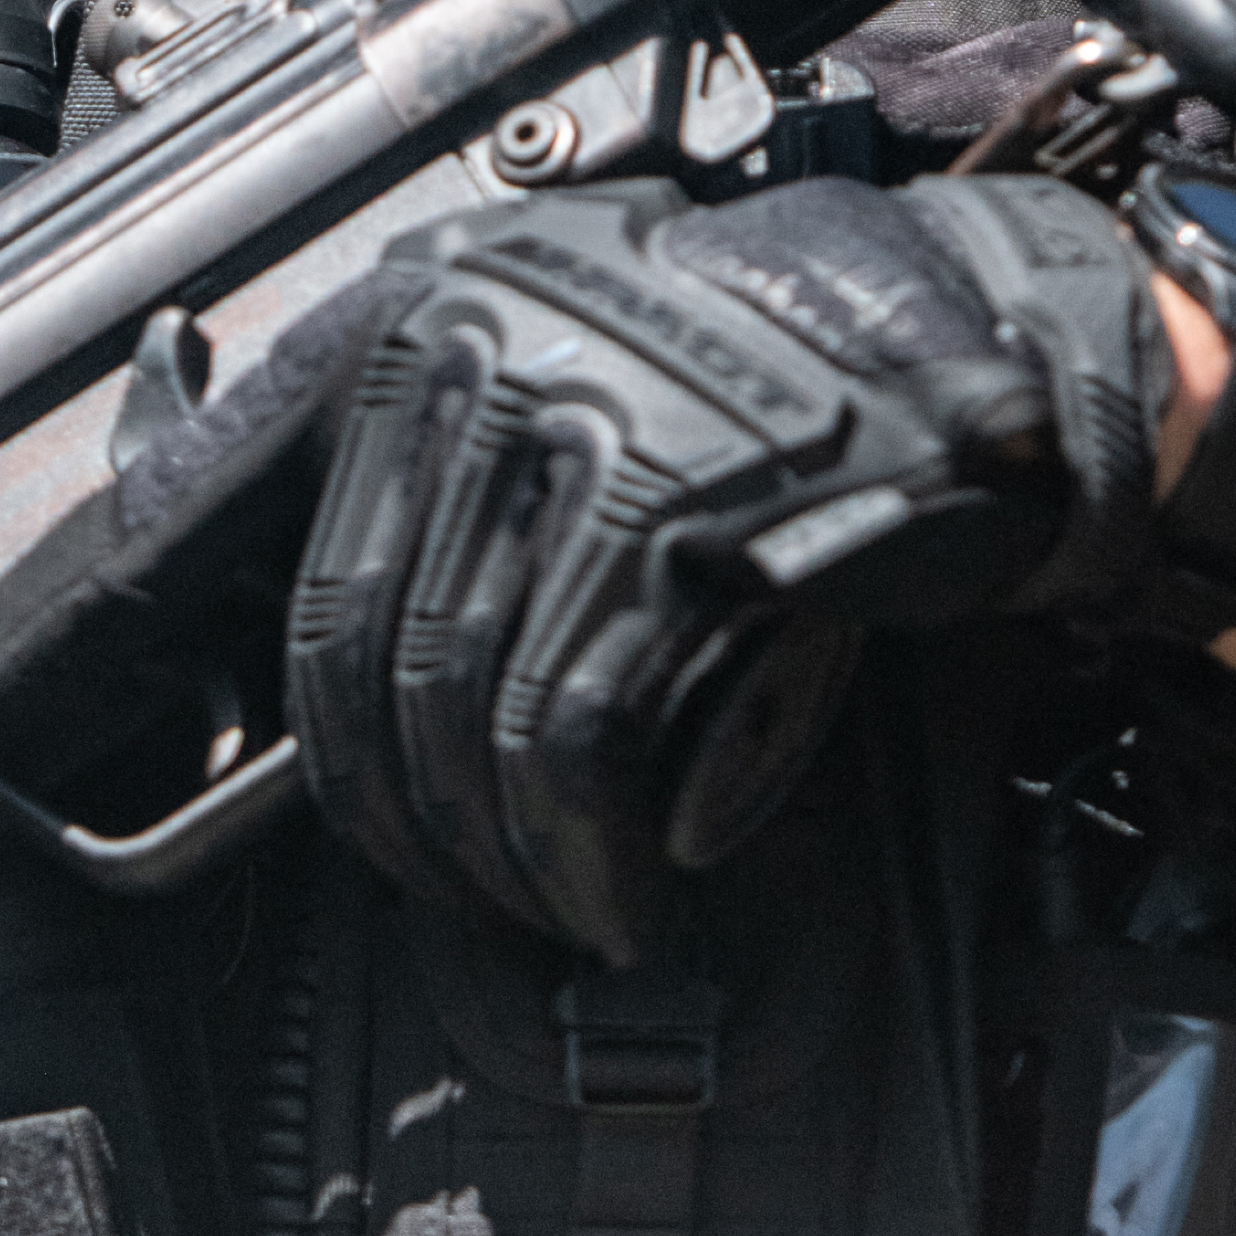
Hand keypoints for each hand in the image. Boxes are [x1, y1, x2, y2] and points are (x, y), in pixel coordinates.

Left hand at [288, 174, 1170, 958]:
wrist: (957, 355)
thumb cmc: (759, 389)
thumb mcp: (557, 384)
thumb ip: (427, 491)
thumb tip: (333, 690)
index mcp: (421, 324)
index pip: (287, 562)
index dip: (279, 717)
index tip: (304, 800)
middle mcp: (480, 359)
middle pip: (379, 660)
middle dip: (414, 818)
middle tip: (466, 890)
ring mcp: (583, 435)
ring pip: (470, 713)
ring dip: (509, 857)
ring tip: (560, 910)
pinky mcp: (684, 522)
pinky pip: (580, 735)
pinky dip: (588, 851)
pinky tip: (619, 901)